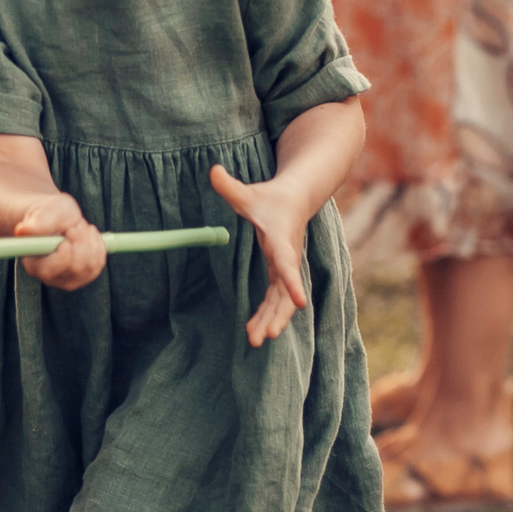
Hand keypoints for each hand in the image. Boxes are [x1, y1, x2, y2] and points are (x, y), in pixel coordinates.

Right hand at [14, 192, 103, 290]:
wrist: (56, 218)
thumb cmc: (46, 214)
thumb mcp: (43, 212)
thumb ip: (36, 223)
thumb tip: (22, 231)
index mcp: (34, 265)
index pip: (49, 271)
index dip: (64, 253)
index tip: (69, 231)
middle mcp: (51, 277)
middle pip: (76, 269)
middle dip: (80, 242)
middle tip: (73, 226)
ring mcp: (70, 279)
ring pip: (90, 266)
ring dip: (89, 241)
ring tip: (77, 228)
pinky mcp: (85, 275)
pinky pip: (99, 262)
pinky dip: (97, 244)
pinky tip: (87, 234)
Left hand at [208, 166, 314, 346]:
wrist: (294, 199)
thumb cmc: (270, 197)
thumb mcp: (249, 192)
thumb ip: (230, 186)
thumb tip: (212, 170)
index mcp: (282, 241)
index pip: (288, 265)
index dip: (293, 283)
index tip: (300, 303)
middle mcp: (288, 258)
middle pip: (286, 293)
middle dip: (278, 315)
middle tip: (266, 336)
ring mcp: (286, 268)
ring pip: (282, 301)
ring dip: (271, 320)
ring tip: (255, 341)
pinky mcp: (281, 273)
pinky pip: (276, 299)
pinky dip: (267, 315)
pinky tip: (253, 331)